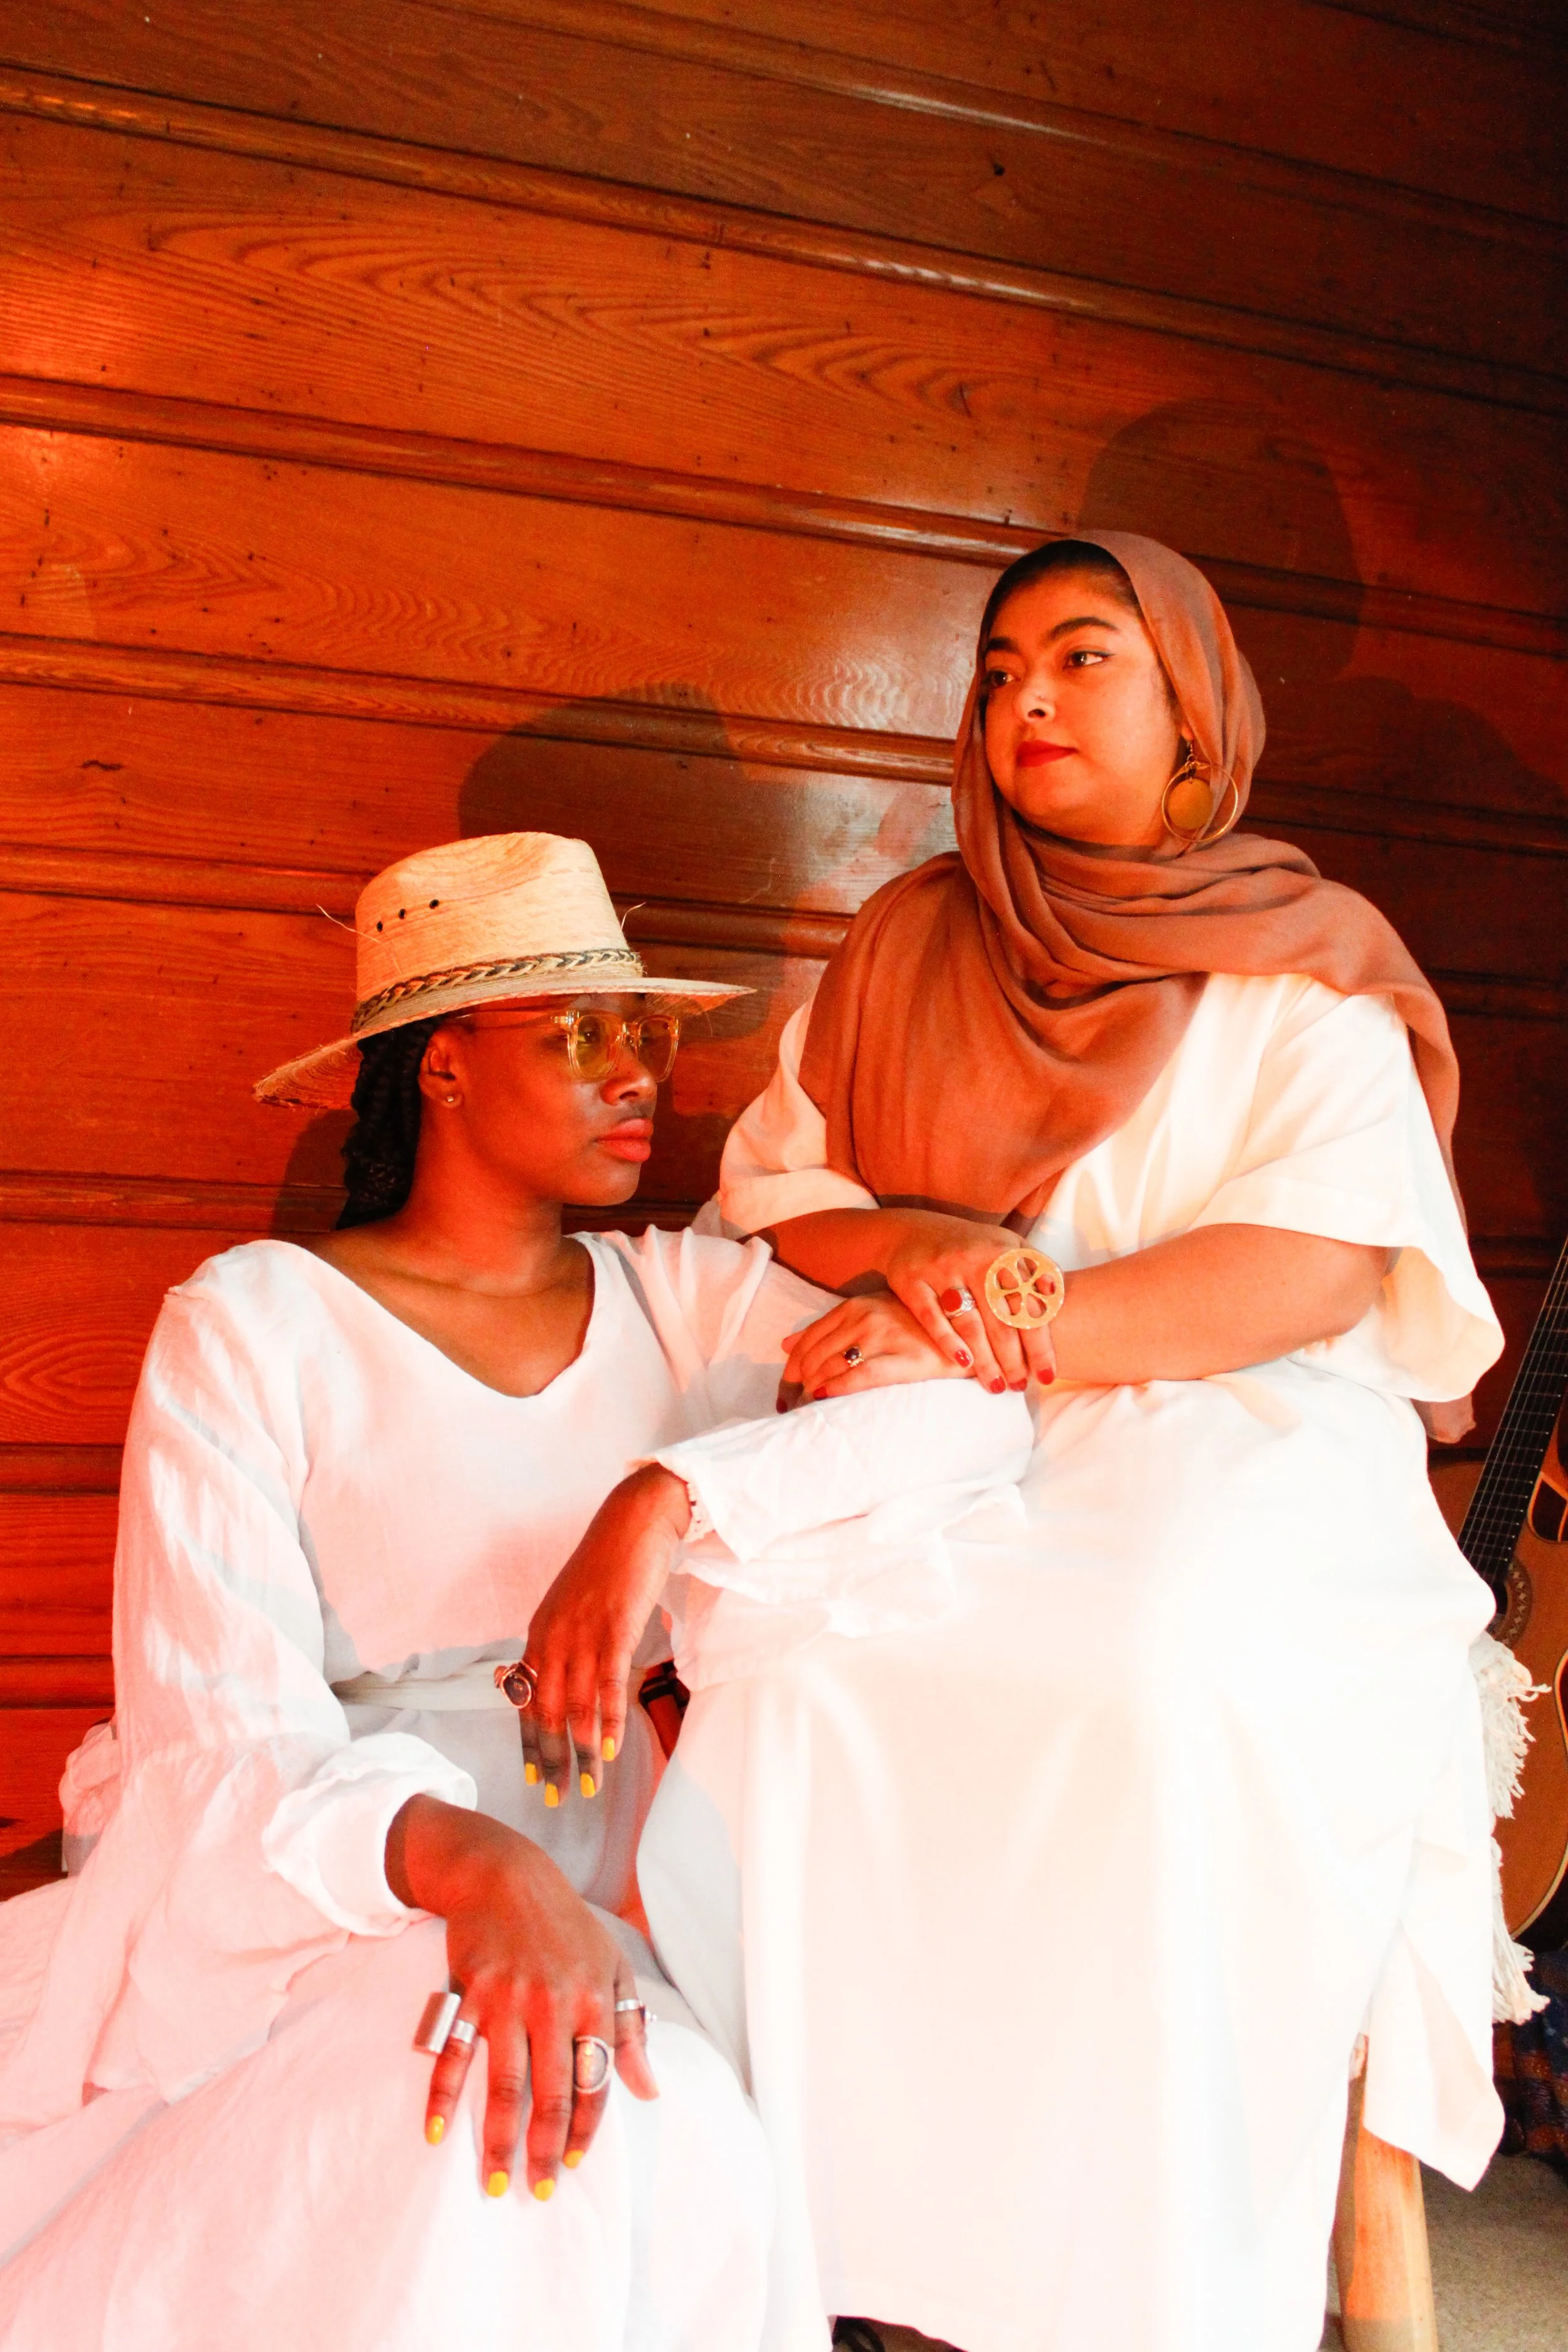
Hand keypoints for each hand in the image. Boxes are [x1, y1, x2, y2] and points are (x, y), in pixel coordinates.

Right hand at [387, 1796, 657, 2196]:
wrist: (507, 1875)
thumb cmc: (567, 1927)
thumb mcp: (613, 1968)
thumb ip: (631, 2032)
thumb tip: (649, 2091)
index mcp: (594, 2001)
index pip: (597, 2081)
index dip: (586, 2129)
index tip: (575, 2165)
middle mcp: (554, 2004)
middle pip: (552, 2093)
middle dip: (545, 2150)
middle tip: (538, 2192)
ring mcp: (508, 1999)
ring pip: (504, 2084)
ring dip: (497, 2139)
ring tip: (494, 2183)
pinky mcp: (469, 1992)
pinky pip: (454, 2053)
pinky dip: (442, 2094)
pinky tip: (437, 2131)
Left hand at [519, 1464, 689, 1803]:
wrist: (634, 1522)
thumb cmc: (608, 1564)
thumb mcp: (572, 1605)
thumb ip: (564, 1641)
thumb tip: (563, 1679)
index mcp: (539, 1633)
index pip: (524, 1699)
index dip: (527, 1741)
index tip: (532, 1776)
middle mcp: (554, 1637)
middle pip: (544, 1711)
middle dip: (550, 1759)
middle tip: (556, 1797)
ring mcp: (584, 1633)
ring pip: (575, 1706)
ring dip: (582, 1752)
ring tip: (589, 1786)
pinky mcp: (616, 1628)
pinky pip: (608, 1685)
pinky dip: (610, 1721)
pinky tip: (612, 1750)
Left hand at [780, 1290, 974, 1405]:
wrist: (964, 1330)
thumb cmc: (915, 1323)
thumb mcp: (870, 1313)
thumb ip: (829, 1327)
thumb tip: (786, 1344)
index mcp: (855, 1306)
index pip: (809, 1338)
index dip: (791, 1366)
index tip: (785, 1389)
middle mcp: (866, 1318)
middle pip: (816, 1354)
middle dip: (798, 1383)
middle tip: (792, 1405)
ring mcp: (886, 1337)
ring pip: (834, 1365)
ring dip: (814, 1389)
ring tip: (806, 1408)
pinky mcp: (905, 1359)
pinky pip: (862, 1375)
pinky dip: (838, 1387)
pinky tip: (825, 1397)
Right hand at [879, 1211, 1060, 1392]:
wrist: (912, 1230)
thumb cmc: (972, 1248)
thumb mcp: (1006, 1247)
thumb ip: (1034, 1271)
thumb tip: (1059, 1298)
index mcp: (1003, 1253)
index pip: (1028, 1306)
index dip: (1040, 1344)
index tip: (1047, 1376)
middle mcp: (974, 1259)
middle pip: (1001, 1318)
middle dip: (1013, 1359)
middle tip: (1019, 1386)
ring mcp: (942, 1270)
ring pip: (969, 1323)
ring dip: (985, 1359)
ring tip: (996, 1386)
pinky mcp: (912, 1282)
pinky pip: (932, 1318)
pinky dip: (948, 1342)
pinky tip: (964, 1364)